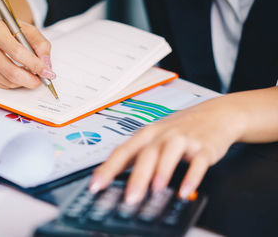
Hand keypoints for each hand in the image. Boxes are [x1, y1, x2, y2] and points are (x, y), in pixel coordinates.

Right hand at [0, 19, 54, 88]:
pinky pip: (1, 85)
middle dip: (31, 80)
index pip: (18, 53)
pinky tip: (15, 73)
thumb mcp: (27, 30)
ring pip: (7, 81)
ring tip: (29, 74)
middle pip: (11, 72)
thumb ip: (41, 44)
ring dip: (23, 82)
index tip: (48, 72)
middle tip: (41, 81)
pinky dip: (13, 83)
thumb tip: (46, 64)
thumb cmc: (9, 31)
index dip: (35, 65)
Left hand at [89, 95, 247, 202]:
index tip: (96, 185)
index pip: (122, 151)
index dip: (108, 169)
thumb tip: (115, 178)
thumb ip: (138, 156)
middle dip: (137, 177)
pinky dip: (191, 177)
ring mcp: (183, 139)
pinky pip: (198, 162)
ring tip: (155, 190)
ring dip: (162, 172)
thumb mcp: (155, 137)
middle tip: (129, 198)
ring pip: (169, 154)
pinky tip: (185, 190)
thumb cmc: (180, 128)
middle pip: (146, 154)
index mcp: (146, 134)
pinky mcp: (204, 147)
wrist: (215, 113)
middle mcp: (162, 135)